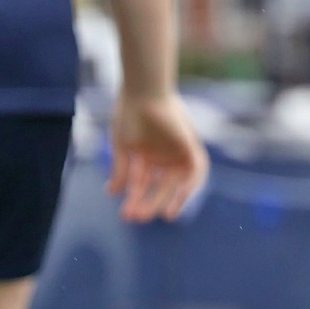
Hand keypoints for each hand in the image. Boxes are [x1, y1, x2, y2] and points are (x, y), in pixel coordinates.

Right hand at [107, 89, 208, 222]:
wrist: (142, 91)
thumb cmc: (129, 113)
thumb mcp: (122, 146)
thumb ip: (120, 170)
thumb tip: (112, 193)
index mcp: (146, 155)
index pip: (142, 183)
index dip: (135, 199)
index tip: (126, 216)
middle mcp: (162, 155)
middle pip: (159, 186)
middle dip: (149, 203)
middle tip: (137, 218)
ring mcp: (176, 151)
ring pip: (176, 182)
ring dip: (169, 198)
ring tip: (160, 214)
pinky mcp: (189, 145)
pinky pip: (197, 169)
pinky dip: (191, 184)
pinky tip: (181, 197)